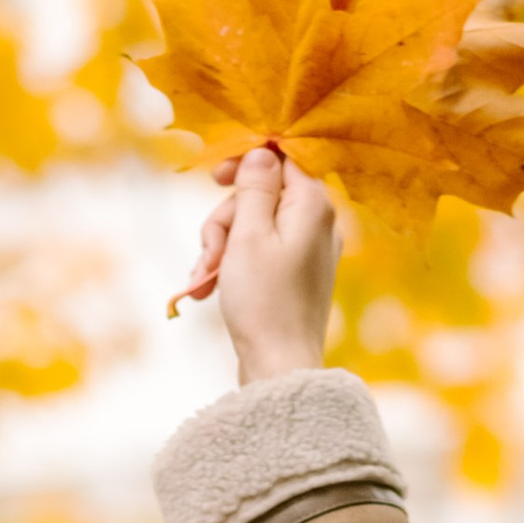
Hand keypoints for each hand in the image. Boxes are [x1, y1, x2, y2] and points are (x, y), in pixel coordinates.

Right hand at [175, 144, 340, 382]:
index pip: (280, 159)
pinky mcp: (296, 276)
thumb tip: (261, 153)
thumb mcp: (249, 235)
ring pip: (254, 226)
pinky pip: (260, 253)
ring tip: (203, 281)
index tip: (215, 178)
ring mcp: (309, 251)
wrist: (279, 369)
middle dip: (226, 221)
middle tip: (210, 254)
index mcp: (314, 205)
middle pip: (261, 196)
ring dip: (222, 248)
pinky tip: (209, 289)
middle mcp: (319, 223)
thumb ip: (255, 187)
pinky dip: (234, 266)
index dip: (244, 164)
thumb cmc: (264, 302)